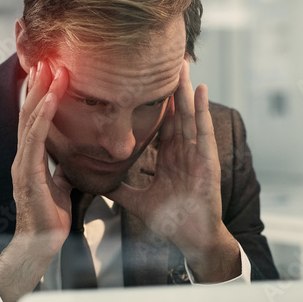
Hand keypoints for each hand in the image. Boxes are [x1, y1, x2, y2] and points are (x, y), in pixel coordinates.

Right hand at [0, 60, 71, 301]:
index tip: (53, 71)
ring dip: (41, 91)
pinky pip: (35, 139)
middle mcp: (23, 156)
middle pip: (29, 112)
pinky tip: (50, 98)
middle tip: (50, 57)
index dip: (42, 94)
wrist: (40, 246)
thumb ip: (63, 171)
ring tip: (52, 68)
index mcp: (31, 159)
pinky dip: (42, 116)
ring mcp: (23, 164)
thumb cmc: (50, 221)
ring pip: (30, 119)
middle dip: (40, 84)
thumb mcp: (62, 188)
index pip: (35, 119)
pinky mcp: (27, 174)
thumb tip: (73, 161)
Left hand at [106, 60, 239, 281]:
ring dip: (186, 90)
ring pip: (189, 115)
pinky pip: (204, 131)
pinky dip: (202, 110)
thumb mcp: (138, 202)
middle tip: (164, 60)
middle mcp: (184, 152)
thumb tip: (95, 184)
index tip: (142, 83)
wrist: (192, 240)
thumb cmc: (172, 222)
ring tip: (182, 65)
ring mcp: (197, 154)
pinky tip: (201, 90)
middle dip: (170, 88)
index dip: (152, 104)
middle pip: (176, 113)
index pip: (160, 124)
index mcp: (169, 159)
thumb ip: (119, 190)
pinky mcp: (207, 161)